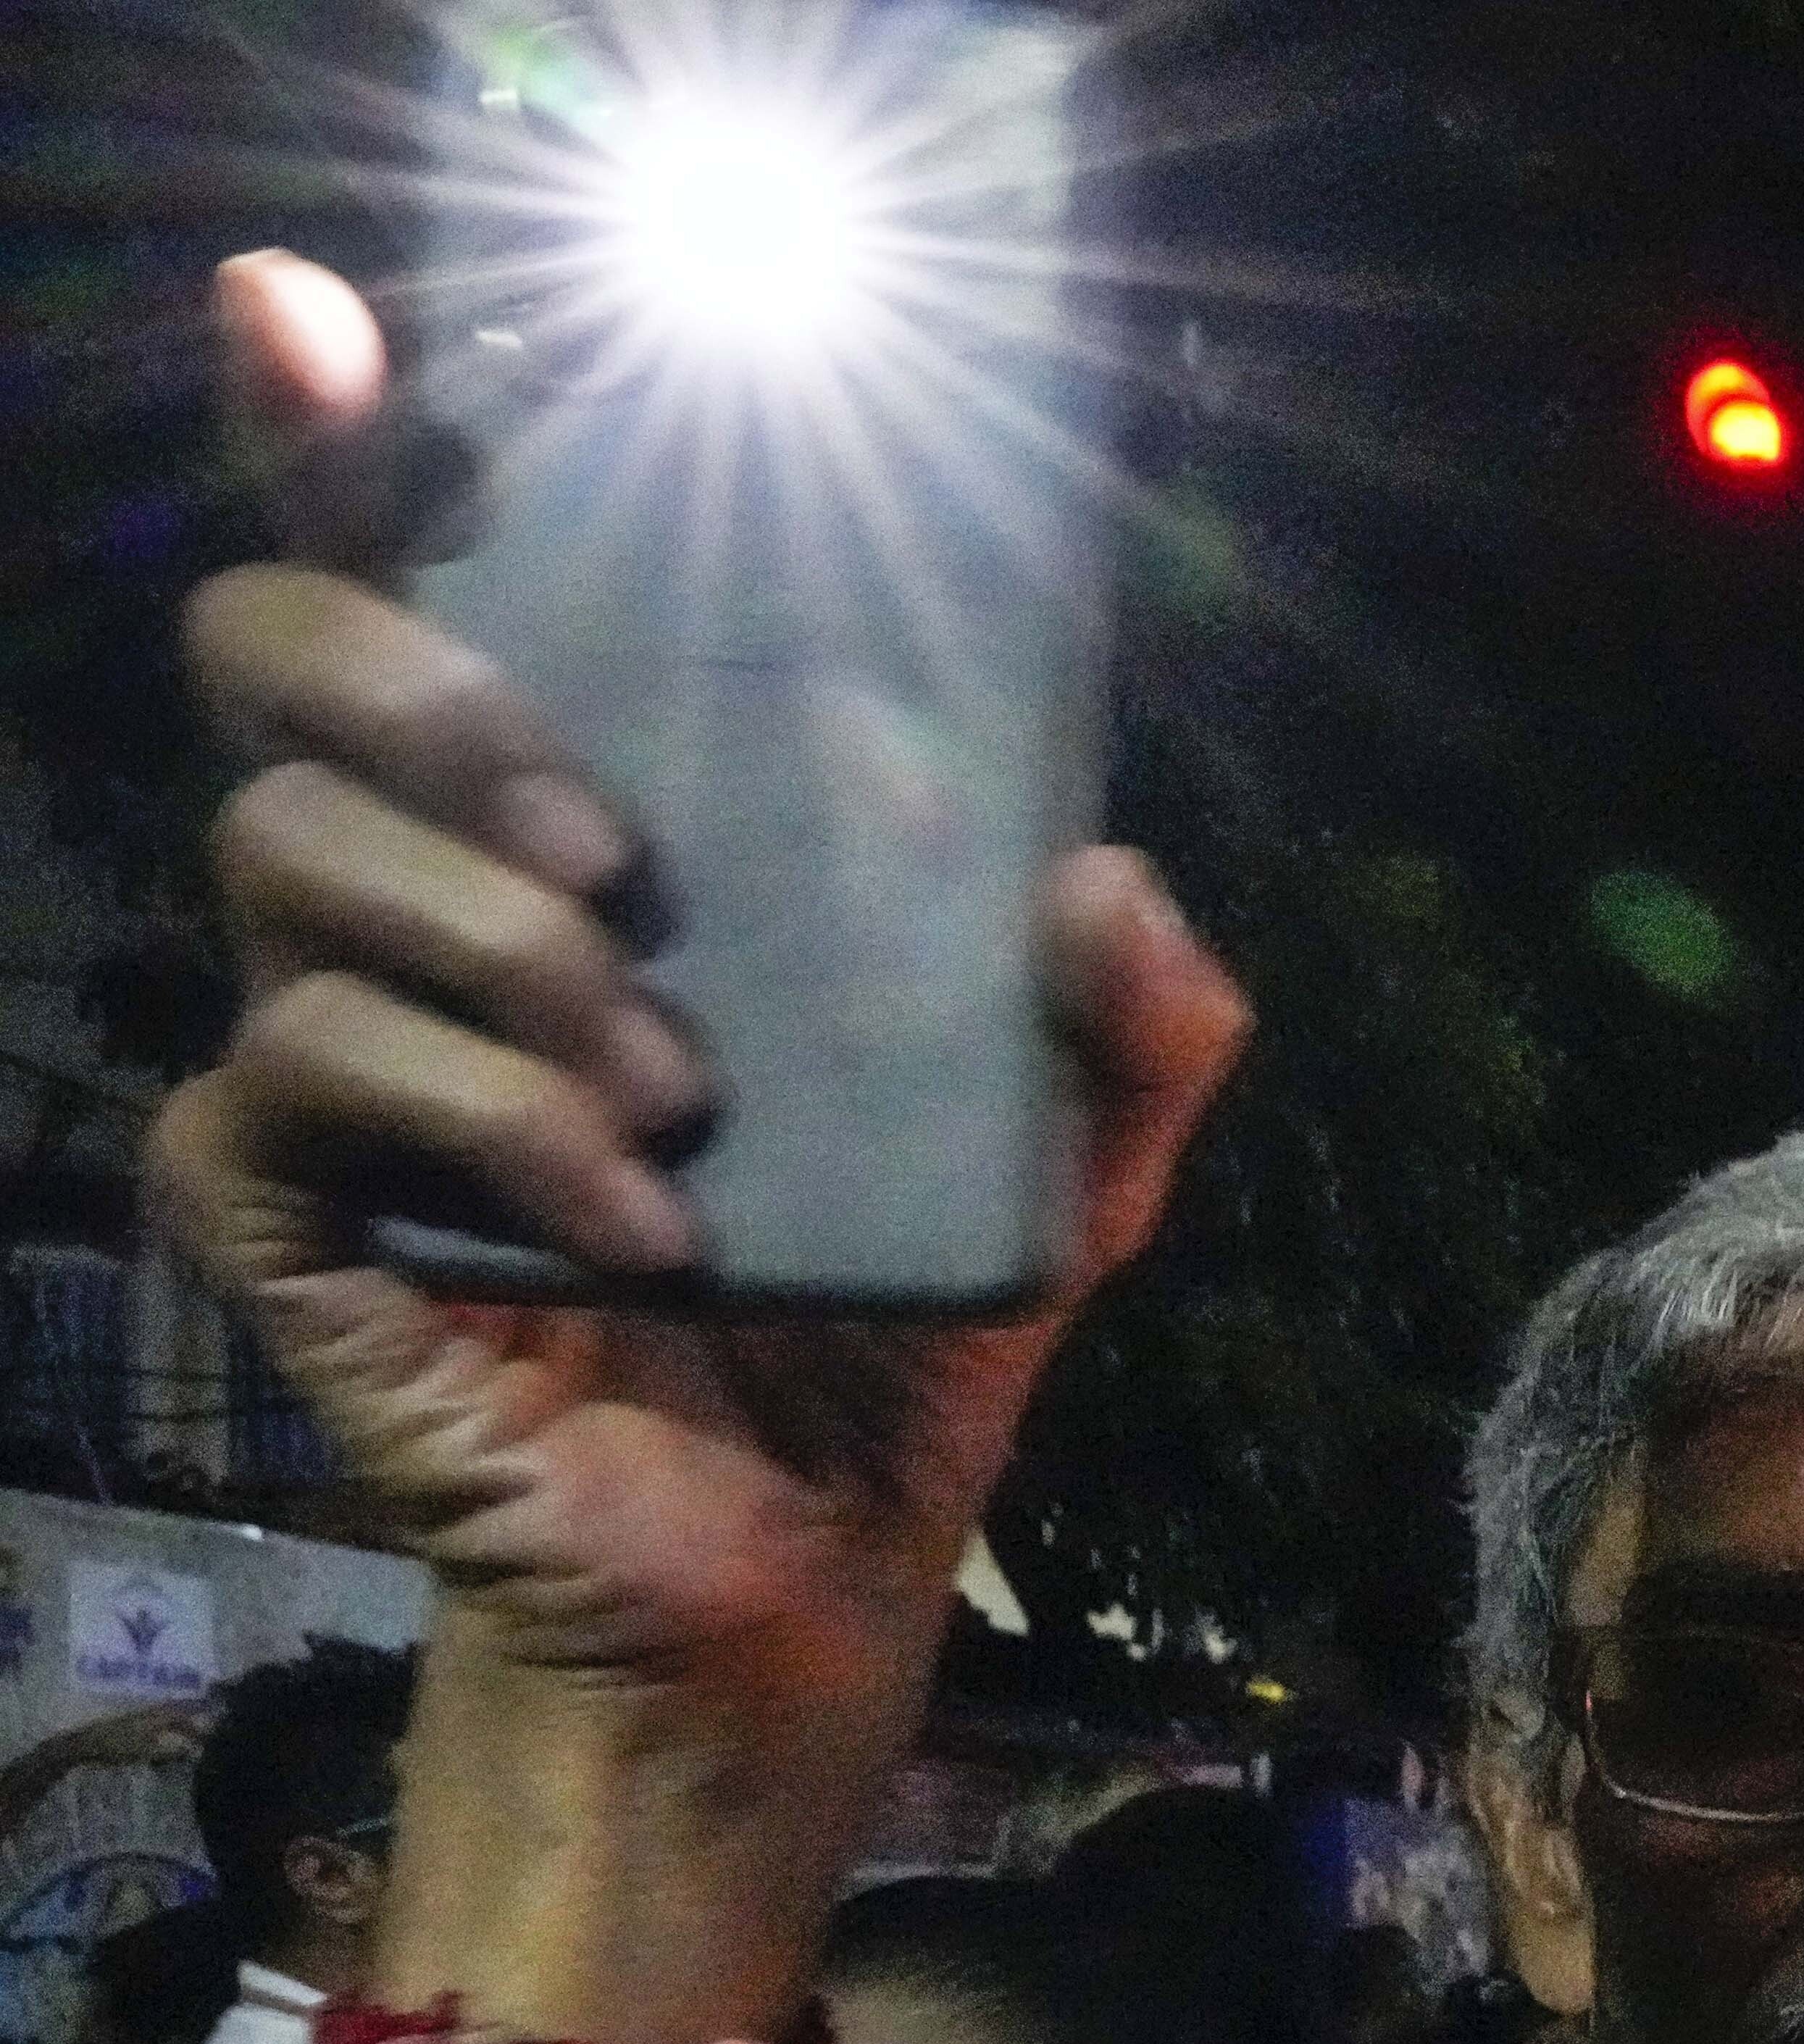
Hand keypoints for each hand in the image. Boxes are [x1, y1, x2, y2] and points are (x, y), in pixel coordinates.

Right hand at [137, 253, 1244, 1732]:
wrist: (808, 1570)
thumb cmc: (901, 1328)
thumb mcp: (1073, 1167)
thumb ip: (1140, 1021)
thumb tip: (1106, 876)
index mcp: (575, 835)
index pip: (413, 575)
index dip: (342, 428)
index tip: (324, 326)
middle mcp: (423, 900)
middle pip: (276, 655)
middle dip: (430, 695)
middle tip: (617, 848)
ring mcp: (329, 1045)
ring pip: (281, 856)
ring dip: (502, 951)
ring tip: (674, 1088)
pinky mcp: (283, 1200)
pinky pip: (291, 1069)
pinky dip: (491, 1131)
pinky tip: (638, 1227)